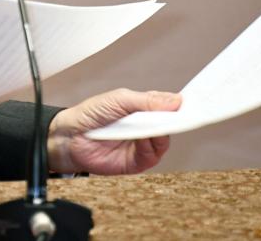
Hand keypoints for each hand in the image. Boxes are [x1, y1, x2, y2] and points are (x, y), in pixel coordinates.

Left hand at [46, 88, 180, 174]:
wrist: (70, 136)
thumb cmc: (91, 113)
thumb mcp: (119, 99)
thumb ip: (146, 100)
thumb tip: (176, 100)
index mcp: (142, 109)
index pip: (167, 107)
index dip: (179, 106)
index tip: (190, 103)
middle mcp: (145, 127)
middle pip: (169, 125)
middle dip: (175, 120)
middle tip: (181, 116)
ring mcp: (142, 145)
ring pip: (163, 141)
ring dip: (161, 133)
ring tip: (156, 125)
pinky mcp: (136, 162)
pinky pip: (152, 155)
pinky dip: (150, 146)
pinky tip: (143, 138)